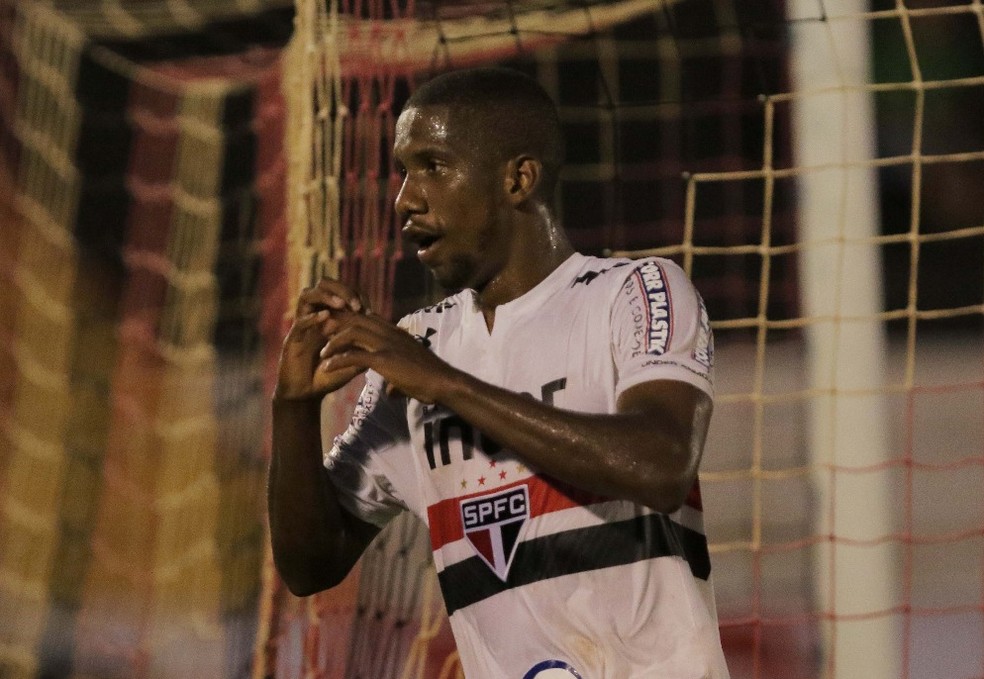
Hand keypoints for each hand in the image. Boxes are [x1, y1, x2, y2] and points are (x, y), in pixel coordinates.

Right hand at [274, 277, 368, 400]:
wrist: (305, 394)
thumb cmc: (328, 376)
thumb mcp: (351, 362)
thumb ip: (364, 350)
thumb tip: (386, 343)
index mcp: (330, 318)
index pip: (341, 293)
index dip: (355, 295)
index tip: (369, 307)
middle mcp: (315, 317)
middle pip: (324, 285)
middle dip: (341, 289)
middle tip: (356, 304)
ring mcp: (303, 326)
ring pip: (308, 296)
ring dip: (325, 296)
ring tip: (341, 304)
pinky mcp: (292, 338)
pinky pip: (299, 322)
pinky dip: (312, 317)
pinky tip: (324, 316)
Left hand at [320, 313, 455, 403]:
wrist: (443, 383)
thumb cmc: (430, 381)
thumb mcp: (409, 374)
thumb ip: (396, 379)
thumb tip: (391, 391)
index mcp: (395, 332)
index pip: (367, 318)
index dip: (348, 321)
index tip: (333, 330)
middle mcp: (390, 333)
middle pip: (356, 319)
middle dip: (335, 325)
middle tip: (319, 336)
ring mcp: (387, 344)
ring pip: (352, 333)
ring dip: (333, 343)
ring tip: (321, 354)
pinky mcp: (384, 359)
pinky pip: (354, 356)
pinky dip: (338, 361)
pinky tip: (327, 368)